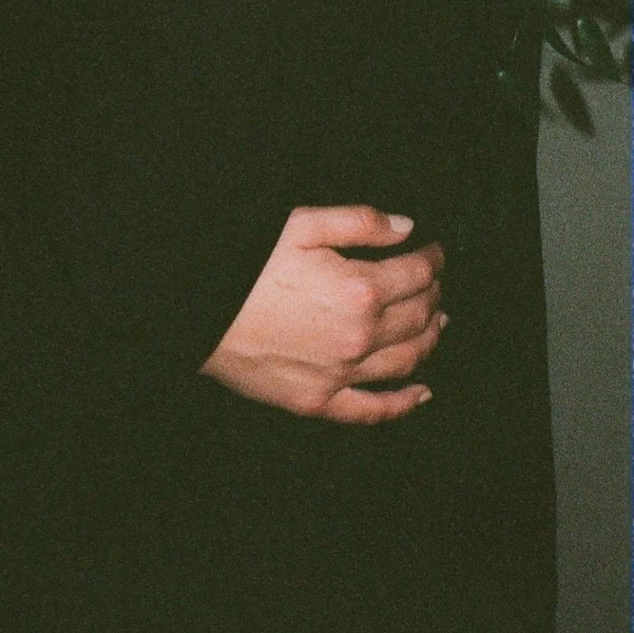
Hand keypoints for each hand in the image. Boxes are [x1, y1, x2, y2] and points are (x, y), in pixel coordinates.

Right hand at [200, 205, 445, 424]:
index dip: (432, 261)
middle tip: (433, 284)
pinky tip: (421, 394)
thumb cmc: (246, 265)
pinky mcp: (319, 401)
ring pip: (406, 361)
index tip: (435, 253)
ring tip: (435, 325)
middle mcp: (360, 337)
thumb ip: (358, 223)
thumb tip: (405, 228)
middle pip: (417, 317)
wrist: (198, 312)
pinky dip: (404, 403)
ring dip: (429, 340)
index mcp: (360, 290)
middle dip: (431, 295)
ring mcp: (342, 375)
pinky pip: (374, 410)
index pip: (416, 275)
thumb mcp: (300, 225)